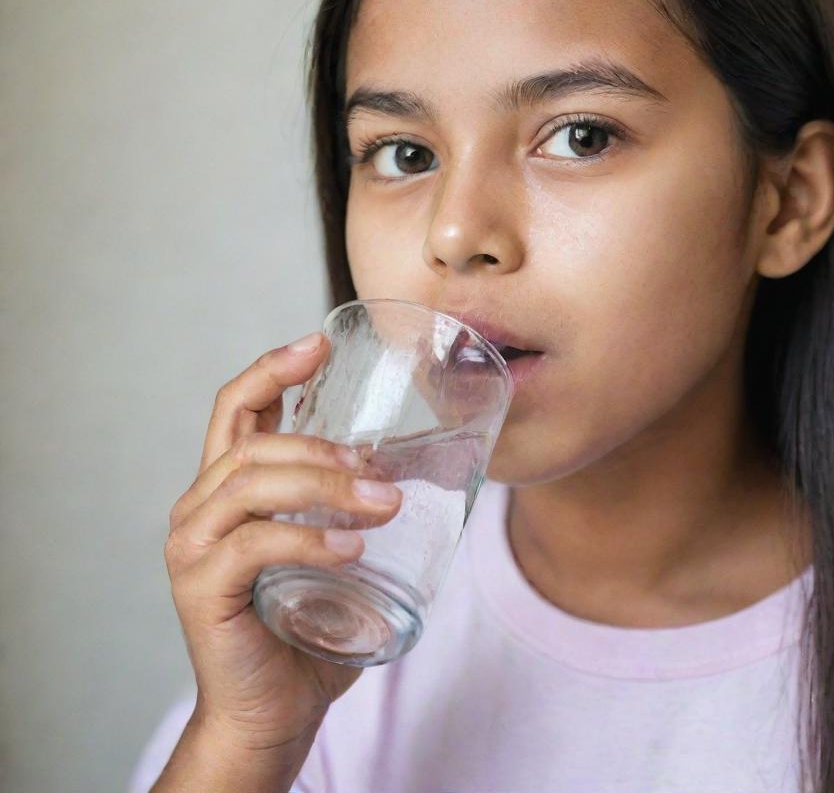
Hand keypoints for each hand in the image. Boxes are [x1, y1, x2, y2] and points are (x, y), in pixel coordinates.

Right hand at [163, 332, 402, 751]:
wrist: (275, 710)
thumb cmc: (308, 625)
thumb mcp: (334, 547)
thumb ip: (354, 504)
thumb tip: (420, 464)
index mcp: (229, 487)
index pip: (238, 407)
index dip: (273, 367)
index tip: (318, 343)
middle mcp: (200, 506)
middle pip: (252, 442)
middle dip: (321, 444)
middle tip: (377, 467)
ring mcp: (194, 546)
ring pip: (253, 483)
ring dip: (325, 486)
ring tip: (382, 505)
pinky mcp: (201, 586)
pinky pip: (254, 543)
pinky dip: (308, 539)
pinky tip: (351, 548)